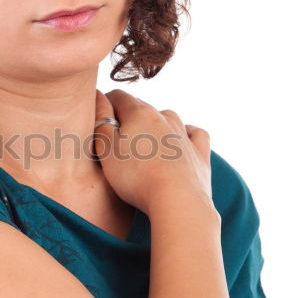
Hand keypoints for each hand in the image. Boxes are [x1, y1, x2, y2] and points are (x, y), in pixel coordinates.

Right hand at [93, 89, 213, 214]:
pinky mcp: (199, 153)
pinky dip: (186, 133)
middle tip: (116, 138)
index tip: (99, 118)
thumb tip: (98, 97)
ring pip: (168, 118)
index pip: (118, 96)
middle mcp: (164, 117)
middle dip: (128, 117)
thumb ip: (100, 122)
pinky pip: (194, 134)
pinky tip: (180, 140)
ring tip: (144, 144)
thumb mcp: (106, 150)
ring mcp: (184, 134)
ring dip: (155, 125)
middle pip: (142, 107)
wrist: (178, 201)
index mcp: (139, 113)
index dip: (106, 104)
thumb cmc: (136, 178)